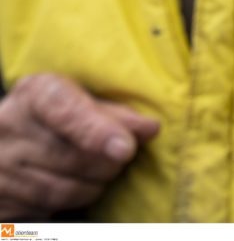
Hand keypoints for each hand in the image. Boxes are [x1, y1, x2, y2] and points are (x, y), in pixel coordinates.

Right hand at [0, 74, 159, 218]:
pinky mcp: (1, 201)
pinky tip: (74, 185)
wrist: (10, 134)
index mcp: (35, 93)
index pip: (66, 112)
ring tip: (101, 170)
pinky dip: (72, 202)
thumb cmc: (57, 113)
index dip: (98, 132)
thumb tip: (150, 130)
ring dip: (95, 185)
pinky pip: (47, 210)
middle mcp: (9, 127)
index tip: (126, 148)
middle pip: (72, 158)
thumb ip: (114, 114)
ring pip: (63, 190)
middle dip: (110, 162)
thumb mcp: (81, 99)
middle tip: (122, 156)